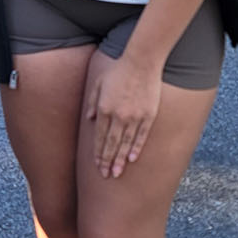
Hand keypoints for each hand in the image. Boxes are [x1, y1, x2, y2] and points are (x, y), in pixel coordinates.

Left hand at [85, 52, 162, 178]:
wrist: (142, 61)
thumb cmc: (118, 70)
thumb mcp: (98, 83)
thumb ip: (92, 102)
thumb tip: (89, 119)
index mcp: (104, 109)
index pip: (100, 137)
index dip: (98, 153)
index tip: (97, 165)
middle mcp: (118, 116)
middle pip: (111, 144)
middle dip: (107, 161)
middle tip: (106, 175)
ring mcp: (134, 117)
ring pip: (125, 143)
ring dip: (120, 160)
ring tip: (117, 173)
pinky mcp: (148, 115)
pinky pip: (141, 136)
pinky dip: (136, 148)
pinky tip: (132, 159)